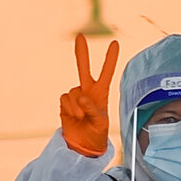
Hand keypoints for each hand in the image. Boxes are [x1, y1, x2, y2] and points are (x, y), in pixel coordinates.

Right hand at [59, 37, 118, 156]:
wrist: (83, 144)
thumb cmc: (97, 133)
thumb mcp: (101, 123)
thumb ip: (93, 109)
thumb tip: (83, 97)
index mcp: (101, 93)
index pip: (107, 73)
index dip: (110, 59)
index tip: (115, 43)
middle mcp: (87, 91)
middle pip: (83, 68)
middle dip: (82, 53)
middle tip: (80, 36)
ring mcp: (75, 96)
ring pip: (73, 92)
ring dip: (77, 106)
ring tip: (81, 117)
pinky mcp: (65, 103)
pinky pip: (65, 99)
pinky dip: (69, 108)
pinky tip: (73, 117)